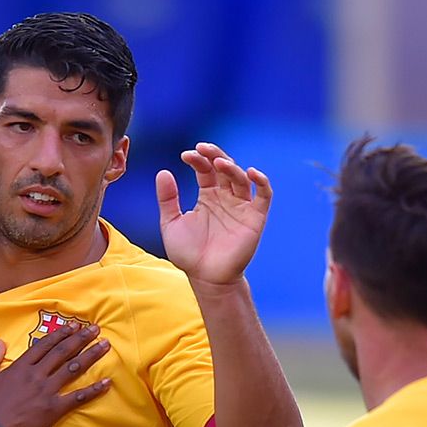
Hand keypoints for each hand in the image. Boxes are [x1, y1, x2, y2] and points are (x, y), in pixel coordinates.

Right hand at [0, 324, 110, 426]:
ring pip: (73, 368)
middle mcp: (36, 375)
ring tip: (105, 346)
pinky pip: (77, 397)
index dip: (61, 334)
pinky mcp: (53, 409)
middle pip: (63, 352)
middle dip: (81, 338)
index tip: (74, 326)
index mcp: (20, 367)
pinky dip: (93, 390)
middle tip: (96, 329)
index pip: (45, 345)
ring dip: (91, 355)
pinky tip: (106, 383)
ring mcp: (46, 391)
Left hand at [156, 142, 272, 285]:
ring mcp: (241, 207)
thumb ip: (167, 199)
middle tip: (203, 148)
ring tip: (219, 162)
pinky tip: (252, 172)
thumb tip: (162, 172)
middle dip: (215, 155)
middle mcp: (225, 198)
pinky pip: (264, 195)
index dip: (197, 160)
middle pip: (224, 168)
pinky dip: (262, 182)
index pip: (205, 170)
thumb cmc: (189, 254)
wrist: (205, 278)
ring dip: (231, 167)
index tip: (186, 155)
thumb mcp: (171, 223)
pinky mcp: (255, 218)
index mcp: (207, 197)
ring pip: (240, 178)